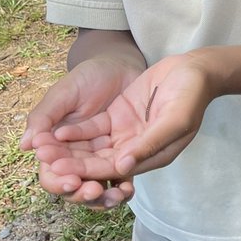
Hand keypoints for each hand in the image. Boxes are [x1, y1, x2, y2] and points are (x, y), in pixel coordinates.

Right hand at [23, 57, 142, 208]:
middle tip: (94, 191)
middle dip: (83, 193)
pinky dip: (124, 183)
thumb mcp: (64, 93)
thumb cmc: (87, 77)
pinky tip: (129, 188)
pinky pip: (121, 175)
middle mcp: (76, 155)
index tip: (71, 180)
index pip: (51, 173)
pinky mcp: (122, 153)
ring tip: (116, 194)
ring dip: (104, 196)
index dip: (59, 180)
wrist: (120, 66)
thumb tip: (25, 146)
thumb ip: (45, 116)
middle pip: (75, 185)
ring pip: (97, 184)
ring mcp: (100, 156)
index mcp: (56, 145)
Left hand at [34, 54, 215, 201]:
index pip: (114, 169)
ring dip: (70, 150)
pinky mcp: (119, 117)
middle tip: (45, 161)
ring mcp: (126, 133)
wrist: (195, 69)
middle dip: (72, 162)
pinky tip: (57, 131)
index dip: (86, 171)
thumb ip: (150, 143)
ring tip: (44, 149)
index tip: (61, 171)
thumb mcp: (175, 120)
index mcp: (151, 157)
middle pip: (98, 161)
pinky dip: (77, 132)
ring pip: (93, 147)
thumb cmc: (191, 95)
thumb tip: (123, 167)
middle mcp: (136, 150)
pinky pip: (94, 129)